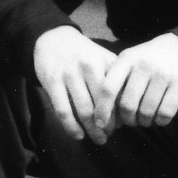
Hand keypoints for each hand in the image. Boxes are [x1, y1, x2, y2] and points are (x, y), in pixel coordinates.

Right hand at [33, 27, 117, 144]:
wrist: (53, 38)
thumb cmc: (84, 55)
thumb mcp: (104, 59)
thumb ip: (116, 81)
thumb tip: (124, 114)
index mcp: (106, 62)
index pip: (119, 94)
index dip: (122, 113)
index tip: (123, 125)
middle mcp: (90, 67)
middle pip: (103, 105)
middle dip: (108, 126)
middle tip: (109, 136)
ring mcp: (70, 74)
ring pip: (84, 110)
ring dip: (92, 130)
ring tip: (98, 139)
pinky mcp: (52, 80)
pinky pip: (63, 110)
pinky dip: (71, 127)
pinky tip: (78, 135)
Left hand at [93, 33, 177, 130]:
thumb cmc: (149, 60)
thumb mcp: (130, 60)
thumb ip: (116, 80)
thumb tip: (101, 116)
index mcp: (127, 59)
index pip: (108, 88)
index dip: (102, 110)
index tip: (99, 124)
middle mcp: (144, 65)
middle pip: (128, 105)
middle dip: (128, 120)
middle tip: (131, 121)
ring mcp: (163, 74)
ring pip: (146, 112)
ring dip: (144, 122)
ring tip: (145, 120)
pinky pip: (165, 112)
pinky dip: (160, 121)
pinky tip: (160, 118)